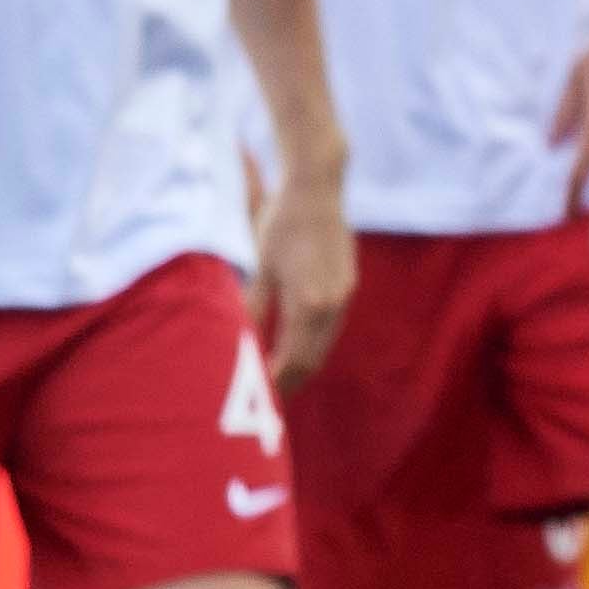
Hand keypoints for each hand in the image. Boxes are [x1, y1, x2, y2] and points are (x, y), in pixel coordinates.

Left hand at [249, 160, 353, 393]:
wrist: (316, 188)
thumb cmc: (279, 223)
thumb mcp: (260, 267)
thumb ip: (254, 309)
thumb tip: (241, 345)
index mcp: (309, 304)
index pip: (293, 360)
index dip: (276, 383)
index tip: (258, 400)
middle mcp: (333, 305)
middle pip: (313, 360)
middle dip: (290, 381)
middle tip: (267, 399)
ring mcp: (344, 295)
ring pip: (324, 345)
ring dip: (303, 363)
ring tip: (279, 376)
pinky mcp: (347, 284)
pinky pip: (331, 327)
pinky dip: (313, 343)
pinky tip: (296, 343)